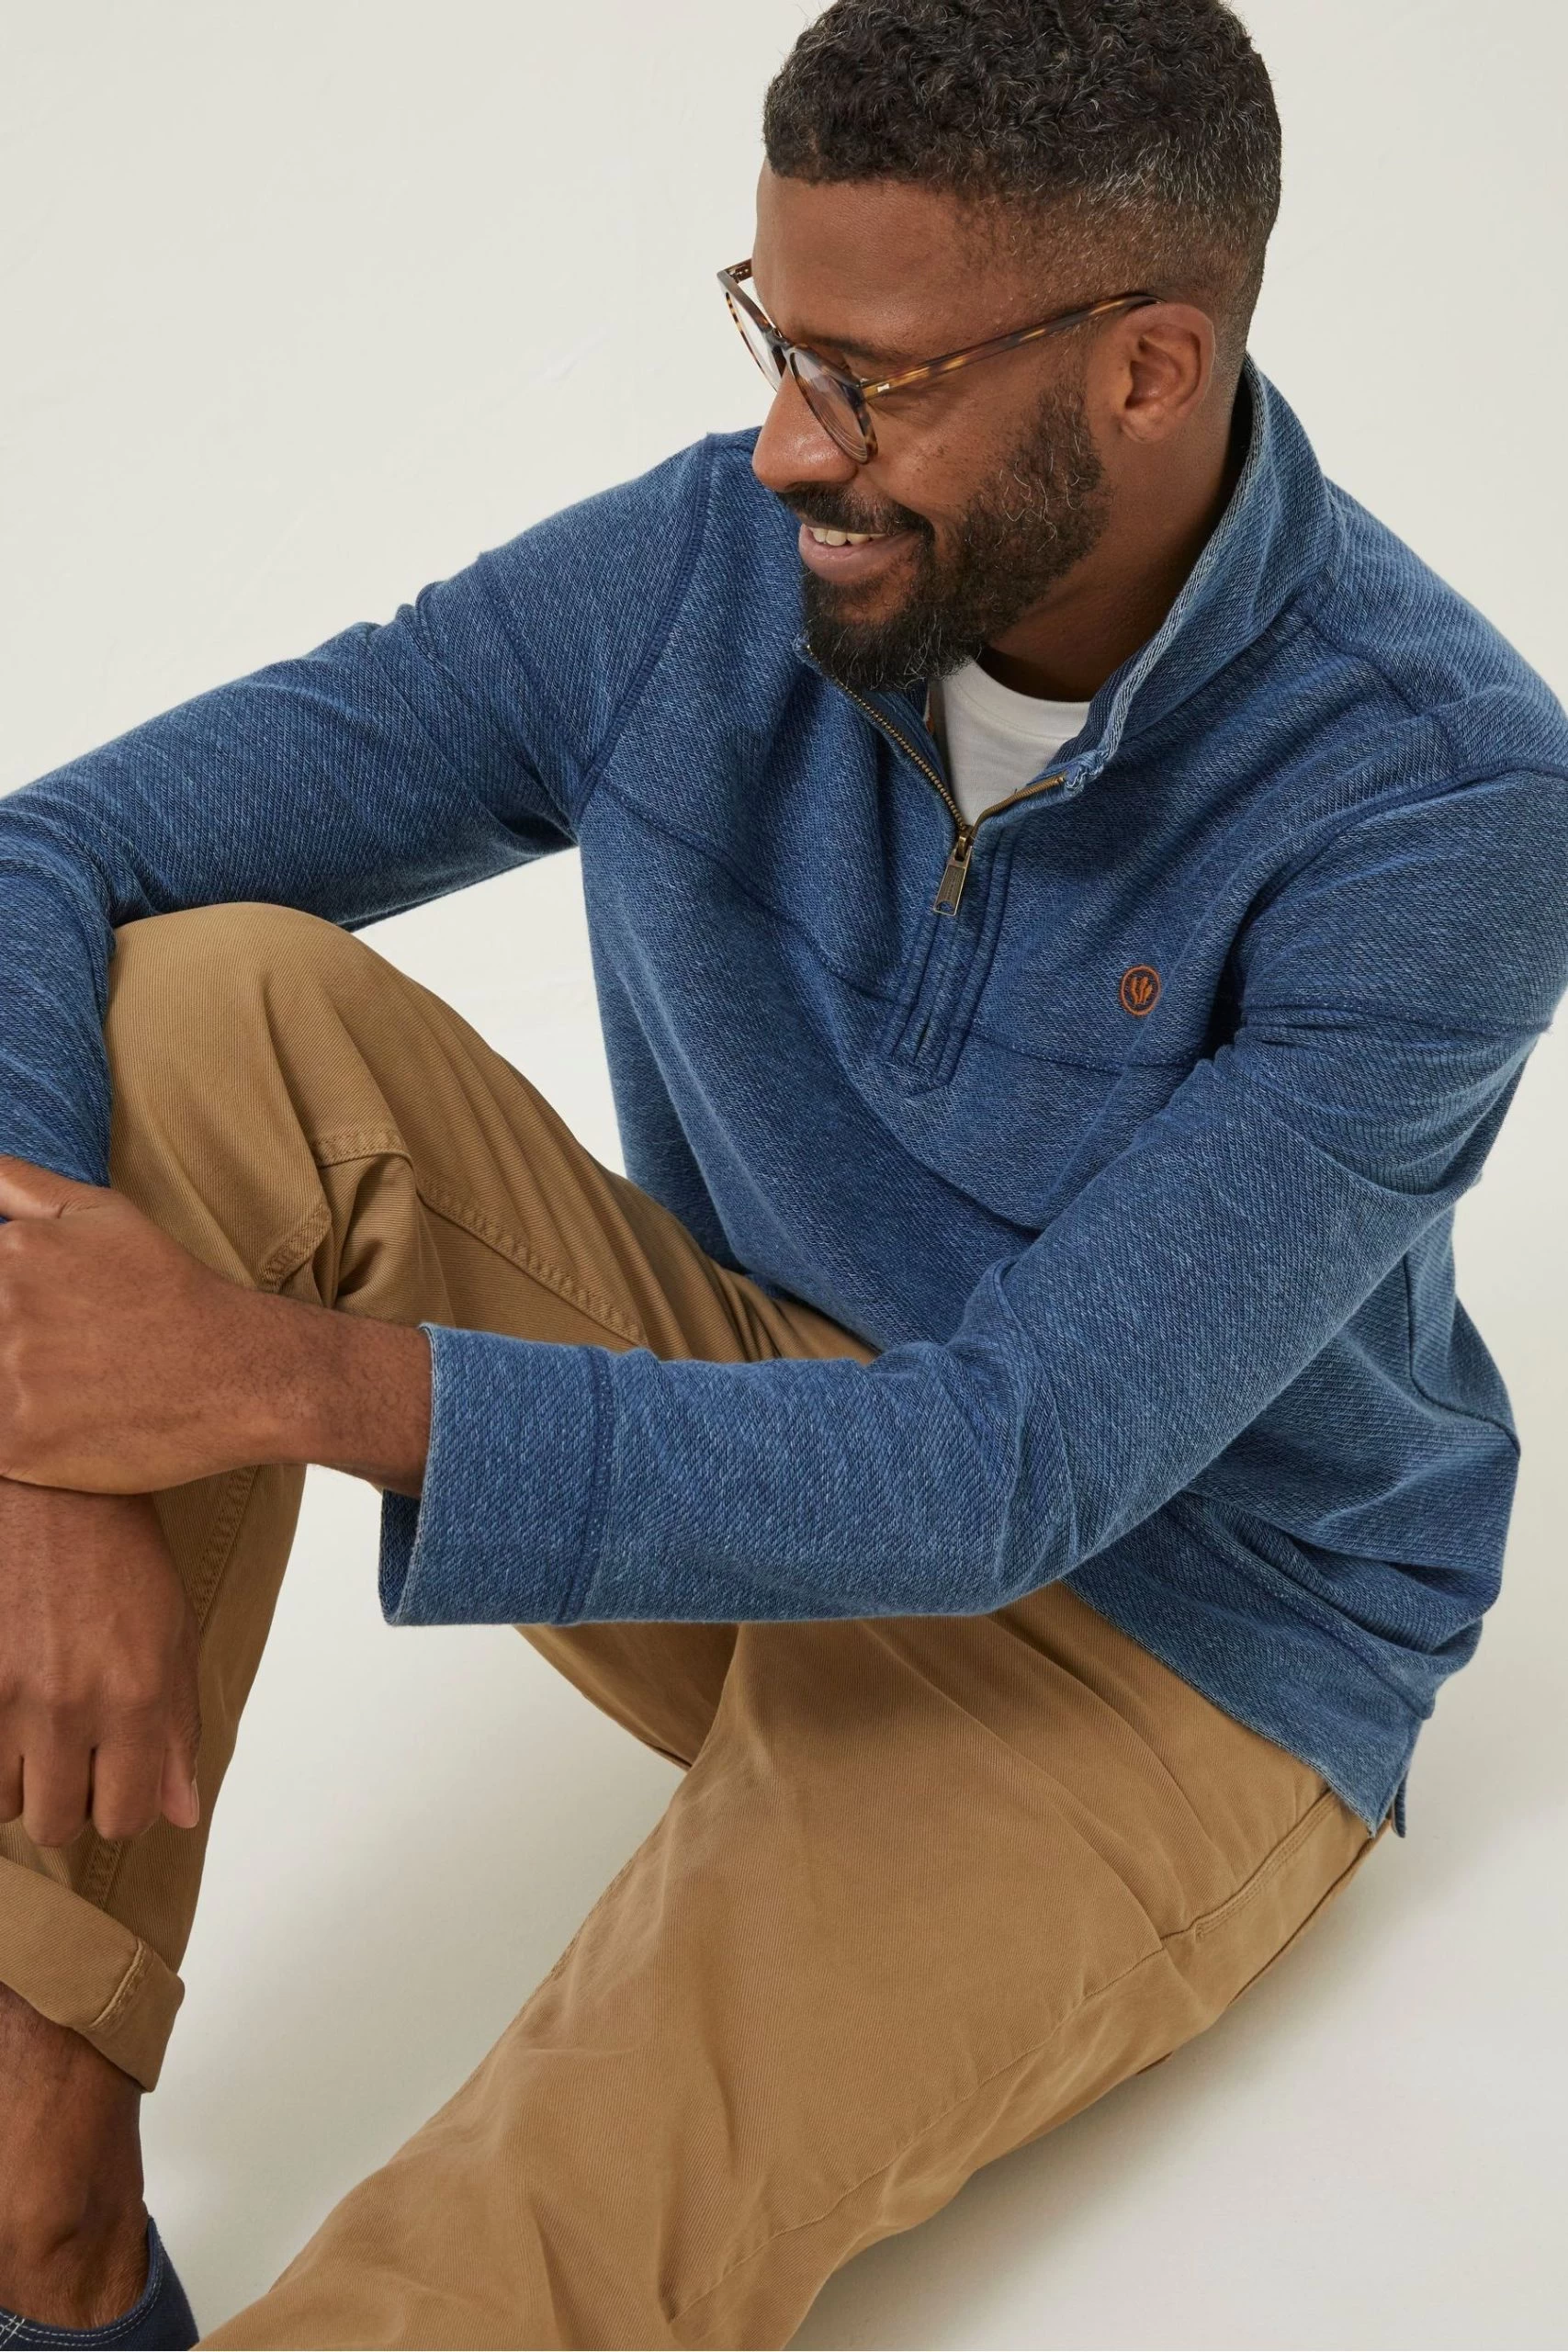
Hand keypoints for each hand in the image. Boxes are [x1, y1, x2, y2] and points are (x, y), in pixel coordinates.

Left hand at [0, 1155, 432, 1496]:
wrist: (239, 1373)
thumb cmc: (170, 1290)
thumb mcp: (101, 1213)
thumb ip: (21, 1185)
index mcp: (10, 1252)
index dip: (5, 1308)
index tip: (40, 1317)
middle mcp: (1, 1310)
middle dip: (9, 1344)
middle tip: (68, 1352)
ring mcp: (7, 1380)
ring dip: (11, 1388)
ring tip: (66, 1386)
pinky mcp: (16, 1445)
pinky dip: (17, 1437)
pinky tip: (58, 1424)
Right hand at [0, 1481, 199, 1845]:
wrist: (53, 1493)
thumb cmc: (120, 1557)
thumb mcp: (174, 1638)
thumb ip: (177, 1733)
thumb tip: (182, 1812)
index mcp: (135, 1698)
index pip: (125, 1818)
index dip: (122, 1808)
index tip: (116, 1782)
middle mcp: (68, 1705)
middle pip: (55, 1824)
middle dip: (68, 1802)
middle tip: (74, 1757)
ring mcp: (5, 1695)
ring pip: (2, 1803)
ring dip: (19, 1779)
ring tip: (34, 1727)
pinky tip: (9, 1711)